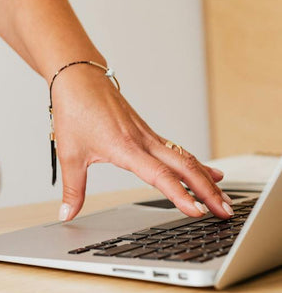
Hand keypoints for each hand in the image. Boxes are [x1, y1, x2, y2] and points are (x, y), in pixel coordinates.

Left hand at [50, 63, 232, 221]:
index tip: (197, 212)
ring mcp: (147, 134)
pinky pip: (177, 150)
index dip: (180, 195)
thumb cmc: (75, 110)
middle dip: (207, 191)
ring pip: (184, 158)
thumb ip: (72, 189)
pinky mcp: (146, 131)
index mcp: (125, 147)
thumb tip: (67, 215)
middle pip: (184, 167)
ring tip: (223, 198)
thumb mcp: (69, 154)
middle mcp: (143, 140)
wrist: (78, 78)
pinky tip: (208, 173)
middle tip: (225, 212)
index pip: (159, 175)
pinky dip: (195, 164)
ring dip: (205, 178)